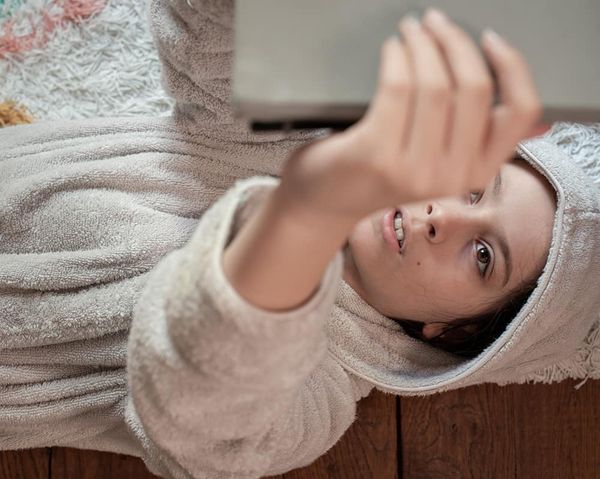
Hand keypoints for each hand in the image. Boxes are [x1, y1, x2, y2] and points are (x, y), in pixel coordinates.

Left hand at [278, 8, 541, 223]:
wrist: (331, 201)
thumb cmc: (384, 170)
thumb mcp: (438, 160)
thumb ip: (472, 134)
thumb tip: (515, 88)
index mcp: (478, 173)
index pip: (521, 113)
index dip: (512, 66)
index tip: (489, 38)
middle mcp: (452, 177)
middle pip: (474, 88)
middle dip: (455, 42)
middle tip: (435, 22)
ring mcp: (414, 170)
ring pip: (434, 84)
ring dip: (421, 43)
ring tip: (409, 29)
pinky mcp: (377, 155)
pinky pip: (398, 87)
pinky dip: (395, 57)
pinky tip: (390, 49)